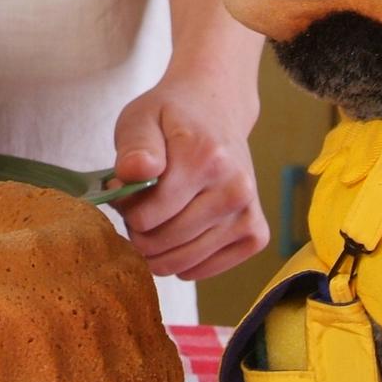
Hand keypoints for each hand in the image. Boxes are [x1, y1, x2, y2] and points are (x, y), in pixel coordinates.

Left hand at [111, 76, 266, 278]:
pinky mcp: (256, 234)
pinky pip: (203, 270)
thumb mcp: (141, 118)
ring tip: (158, 215)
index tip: (125, 189)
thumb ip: (135, 146)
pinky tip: (179, 233)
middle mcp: (235, 189)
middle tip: (141, 203)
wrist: (219, 111)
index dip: (125, 208)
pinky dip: (182, 260)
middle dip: (139, 229)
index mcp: (204, 158)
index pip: (145, 217)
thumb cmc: (172, 118)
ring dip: (158, 247)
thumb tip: (134, 171)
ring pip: (181, 262)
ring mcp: (248, 214)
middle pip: (161, 243)